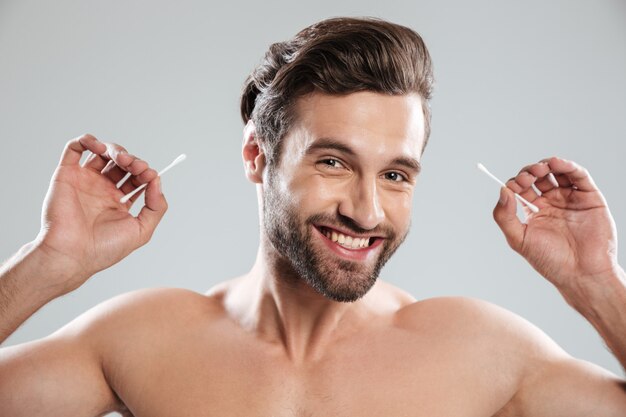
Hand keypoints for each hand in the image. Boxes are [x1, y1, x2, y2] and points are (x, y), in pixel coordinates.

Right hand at [34, 134, 167, 290]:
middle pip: (122, 163)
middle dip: (133, 160)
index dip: (145, 172)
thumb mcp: (142, 231)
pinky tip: (100, 148)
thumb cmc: (103, 249)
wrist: (72, 255)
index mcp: (119, 202)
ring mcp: (84, 181)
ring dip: (116, 149)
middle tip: (137, 166)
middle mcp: (102, 189)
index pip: (136, 177)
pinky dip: (88, 140)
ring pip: (102, 152)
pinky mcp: (66, 175)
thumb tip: (157, 181)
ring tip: (122, 159)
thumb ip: (155, 207)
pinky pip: (74, 148)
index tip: (150, 174)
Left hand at [493, 157, 619, 296]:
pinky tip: (556, 164)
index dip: (515, 183)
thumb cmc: (550, 261)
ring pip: (557, 172)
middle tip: (526, 178)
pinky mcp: (589, 197)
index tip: (513, 186)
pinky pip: (578, 176)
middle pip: (537, 177)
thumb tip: (502, 192)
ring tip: (539, 169)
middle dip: (529, 173)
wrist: (581, 273)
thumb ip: (504, 217)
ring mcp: (570, 198)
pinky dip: (567, 166)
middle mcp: (552, 202)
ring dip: (546, 165)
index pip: (521, 189)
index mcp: (534, 211)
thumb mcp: (519, 240)